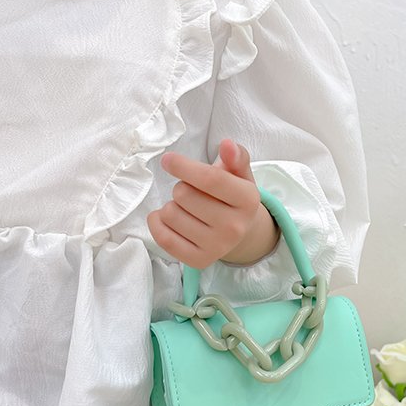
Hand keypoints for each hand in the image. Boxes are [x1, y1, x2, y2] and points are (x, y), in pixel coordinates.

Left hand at [147, 139, 261, 269]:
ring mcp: (217, 247)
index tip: (168, 160)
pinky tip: (166, 218)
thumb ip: (235, 156)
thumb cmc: (232, 196)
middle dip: (181, 187)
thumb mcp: (240, 174)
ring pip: (170, 214)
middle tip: (192, 193)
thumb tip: (227, 145)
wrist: (239, 233)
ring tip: (185, 208)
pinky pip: (163, 238)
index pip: (210, 180)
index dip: (184, 166)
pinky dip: (157, 223)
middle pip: (184, 195)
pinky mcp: (199, 261)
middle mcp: (235, 227)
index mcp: (248, 200)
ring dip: (171, 205)